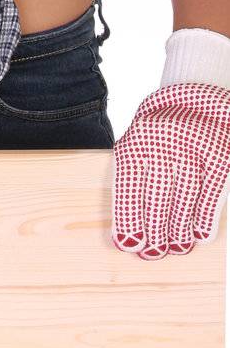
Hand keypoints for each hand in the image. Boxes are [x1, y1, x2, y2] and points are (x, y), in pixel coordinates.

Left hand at [112, 81, 229, 258]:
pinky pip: (211, 189)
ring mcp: (192, 146)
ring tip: (176, 248)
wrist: (197, 93)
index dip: (129, 218)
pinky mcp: (218, 152)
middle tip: (153, 254)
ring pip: (185, 194)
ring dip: (180, 227)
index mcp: (135, 140)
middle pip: (157, 194)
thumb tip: (130, 224)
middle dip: (155, 229)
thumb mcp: (139, 142)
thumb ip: (136, 176)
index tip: (129, 244)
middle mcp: (162, 141)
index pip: (129, 185)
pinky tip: (199, 235)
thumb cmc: (161, 129)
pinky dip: (205, 215)